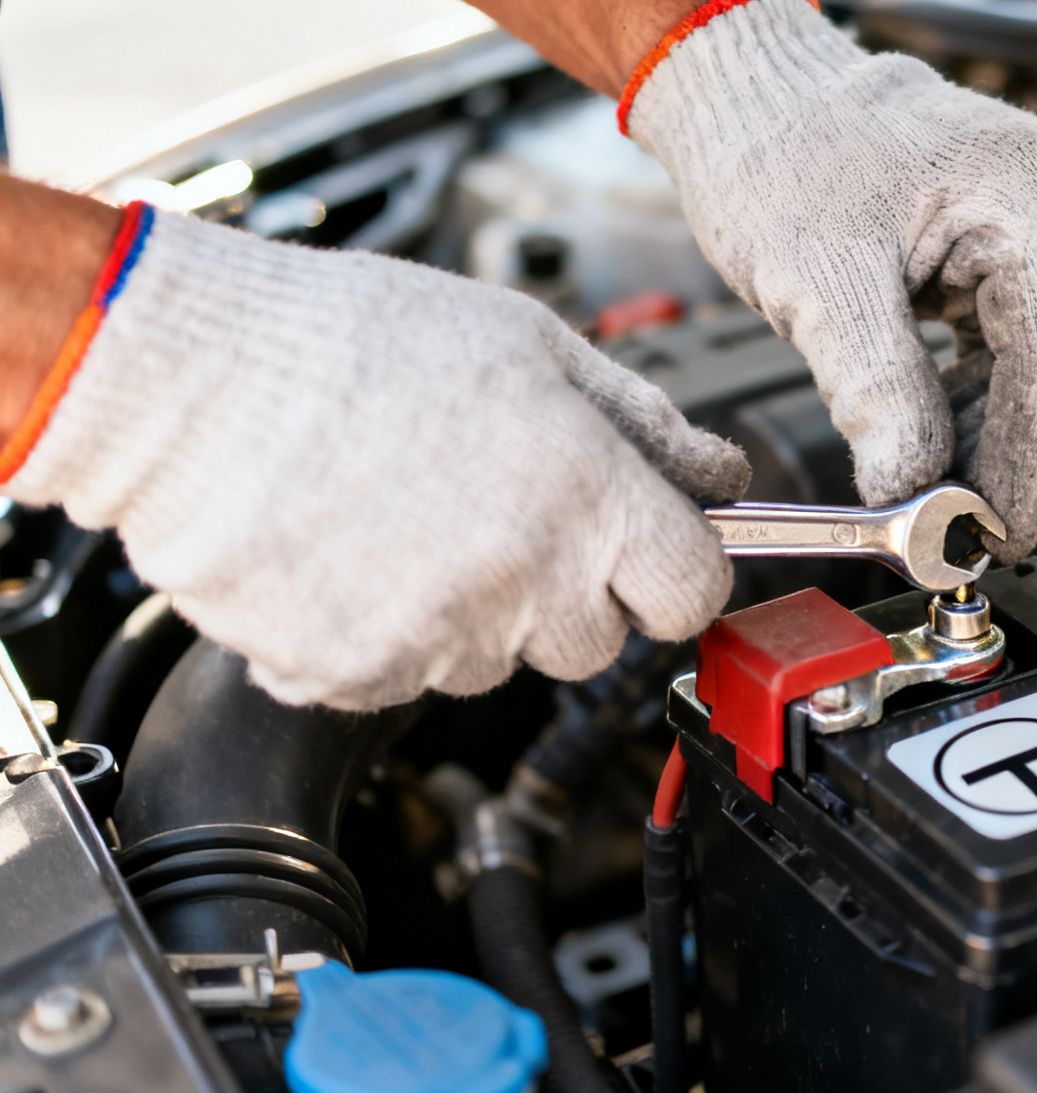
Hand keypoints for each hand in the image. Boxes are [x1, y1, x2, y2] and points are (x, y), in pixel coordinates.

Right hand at [7, 207, 748, 708]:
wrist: (188, 379)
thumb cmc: (354, 342)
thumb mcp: (533, 345)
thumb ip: (645, 422)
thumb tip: (721, 474)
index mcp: (587, 496)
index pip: (694, 593)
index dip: (679, 571)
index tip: (653, 553)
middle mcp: (524, 581)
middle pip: (600, 645)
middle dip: (574, 593)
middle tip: (507, 515)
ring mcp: (436, 639)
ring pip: (501, 663)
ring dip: (478, 612)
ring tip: (411, 517)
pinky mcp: (351, 675)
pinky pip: (407, 679)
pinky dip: (390, 633)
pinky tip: (358, 553)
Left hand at [621, 0, 1036, 561]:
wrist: (754, 90)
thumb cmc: (775, 150)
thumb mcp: (816, 282)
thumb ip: (876, 392)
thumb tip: (912, 493)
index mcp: (1025, 189)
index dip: (1032, 459)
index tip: (990, 533)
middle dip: (1035, 457)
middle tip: (973, 530)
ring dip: (1014, 436)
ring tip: (946, 492)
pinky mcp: (1016, 243)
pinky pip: (1030, 341)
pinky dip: (994, 401)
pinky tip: (945, 438)